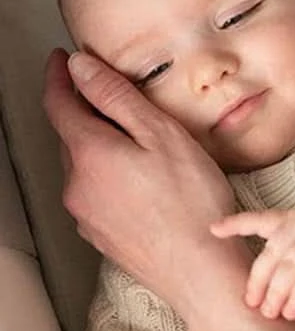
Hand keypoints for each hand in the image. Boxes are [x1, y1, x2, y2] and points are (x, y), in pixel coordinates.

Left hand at [42, 50, 249, 330]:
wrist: (200, 271)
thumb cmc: (191, 204)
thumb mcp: (161, 134)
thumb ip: (116, 97)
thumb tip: (80, 68)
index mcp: (88, 153)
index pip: (58, 103)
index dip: (59, 76)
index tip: (62, 59)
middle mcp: (77, 185)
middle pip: (70, 135)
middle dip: (85, 112)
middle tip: (111, 95)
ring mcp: (86, 215)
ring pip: (84, 167)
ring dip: (99, 147)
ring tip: (138, 141)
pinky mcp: (101, 236)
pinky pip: (96, 194)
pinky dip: (110, 177)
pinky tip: (143, 182)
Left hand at [211, 204, 294, 319]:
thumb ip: (280, 245)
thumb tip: (256, 280)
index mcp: (289, 219)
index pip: (257, 219)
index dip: (234, 224)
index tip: (213, 230)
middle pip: (271, 256)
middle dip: (258, 282)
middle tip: (251, 304)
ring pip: (289, 271)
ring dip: (276, 295)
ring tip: (269, 314)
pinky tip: (291, 312)